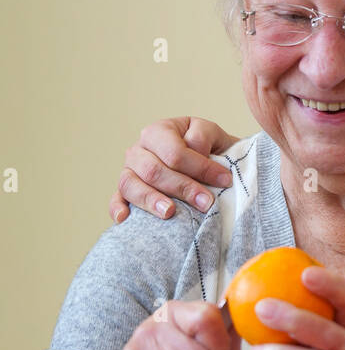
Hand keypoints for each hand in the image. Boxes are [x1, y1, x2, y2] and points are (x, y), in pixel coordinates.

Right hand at [110, 117, 238, 222]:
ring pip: (130, 184)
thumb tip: (195, 150)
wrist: (207, 163)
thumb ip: (205, 136)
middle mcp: (140, 149)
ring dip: (151, 200)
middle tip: (206, 203)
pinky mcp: (124, 191)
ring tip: (170, 213)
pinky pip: (115, 199)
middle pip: (153, 170)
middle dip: (182, 187)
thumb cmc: (210, 150)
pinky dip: (117, 208)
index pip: (175, 151)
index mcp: (160, 131)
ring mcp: (129, 170)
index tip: (224, 180)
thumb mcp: (214, 135)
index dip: (200, 167)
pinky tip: (124, 219)